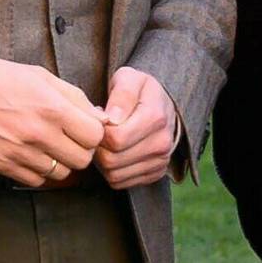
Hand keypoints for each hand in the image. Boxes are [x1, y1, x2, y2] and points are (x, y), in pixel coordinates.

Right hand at [0, 56, 105, 186]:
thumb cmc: (5, 80)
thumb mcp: (44, 79)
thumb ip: (77, 99)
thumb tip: (103, 118)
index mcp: (53, 110)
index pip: (95, 136)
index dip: (95, 132)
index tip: (87, 127)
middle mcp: (38, 134)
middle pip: (82, 159)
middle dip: (82, 150)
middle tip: (73, 139)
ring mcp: (19, 152)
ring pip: (61, 173)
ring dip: (63, 162)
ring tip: (53, 146)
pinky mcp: (3, 165)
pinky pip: (36, 180)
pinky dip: (41, 171)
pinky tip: (37, 155)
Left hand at [93, 67, 177, 189]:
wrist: (163, 106)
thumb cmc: (140, 91)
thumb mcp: (130, 78)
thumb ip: (121, 94)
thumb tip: (112, 118)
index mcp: (157, 118)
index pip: (114, 139)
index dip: (98, 132)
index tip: (101, 120)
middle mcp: (163, 142)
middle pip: (111, 160)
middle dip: (98, 148)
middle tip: (100, 134)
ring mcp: (161, 160)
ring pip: (113, 174)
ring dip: (103, 162)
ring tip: (108, 144)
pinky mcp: (156, 173)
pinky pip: (120, 183)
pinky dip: (111, 172)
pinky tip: (116, 154)